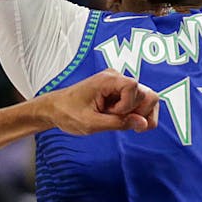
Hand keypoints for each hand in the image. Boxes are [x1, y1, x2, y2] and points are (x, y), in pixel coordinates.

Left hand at [45, 69, 159, 135]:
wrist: (55, 109)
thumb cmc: (68, 113)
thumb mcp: (91, 123)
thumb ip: (119, 123)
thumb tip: (144, 123)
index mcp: (108, 80)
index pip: (134, 87)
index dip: (128, 105)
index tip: (112, 113)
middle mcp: (117, 77)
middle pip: (146, 94)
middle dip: (136, 112)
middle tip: (115, 120)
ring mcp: (120, 84)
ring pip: (147, 98)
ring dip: (137, 114)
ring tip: (118, 121)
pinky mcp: (121, 92)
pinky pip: (140, 102)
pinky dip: (136, 114)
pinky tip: (123, 121)